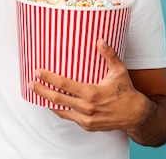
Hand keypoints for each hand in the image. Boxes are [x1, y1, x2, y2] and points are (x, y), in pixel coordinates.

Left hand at [30, 39, 153, 131]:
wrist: (134, 115)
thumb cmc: (126, 92)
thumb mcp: (119, 71)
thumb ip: (109, 55)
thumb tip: (100, 40)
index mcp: (91, 93)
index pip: (64, 85)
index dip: (49, 78)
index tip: (38, 72)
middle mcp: (86, 108)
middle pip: (57, 99)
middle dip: (41, 90)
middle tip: (31, 83)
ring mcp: (86, 119)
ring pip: (61, 110)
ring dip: (47, 101)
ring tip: (37, 92)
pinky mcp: (87, 125)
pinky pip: (69, 117)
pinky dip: (60, 110)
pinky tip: (53, 103)